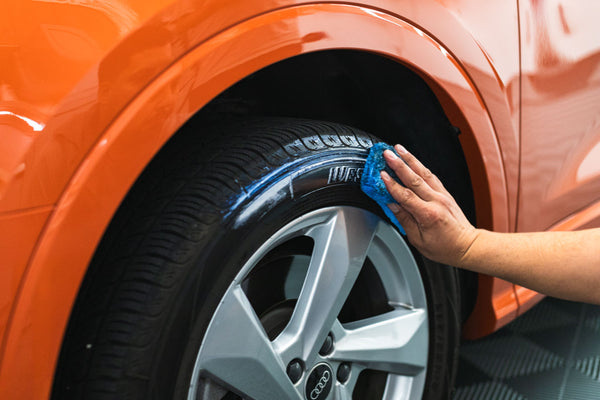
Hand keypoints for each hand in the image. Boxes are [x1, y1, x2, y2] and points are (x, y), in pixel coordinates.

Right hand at [381, 145, 479, 265]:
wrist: (467, 246)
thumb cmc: (445, 247)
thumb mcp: (418, 240)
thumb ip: (404, 220)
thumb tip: (392, 206)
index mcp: (428, 215)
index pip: (406, 196)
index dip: (392, 185)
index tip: (381, 175)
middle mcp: (436, 201)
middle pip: (414, 179)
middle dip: (398, 164)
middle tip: (387, 154)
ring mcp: (442, 195)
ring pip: (423, 172)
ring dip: (410, 159)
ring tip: (398, 149)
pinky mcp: (445, 192)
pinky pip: (431, 176)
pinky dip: (420, 166)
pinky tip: (413, 160)